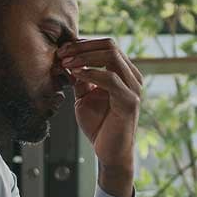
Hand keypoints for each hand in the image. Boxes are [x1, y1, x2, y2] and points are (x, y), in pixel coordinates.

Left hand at [57, 38, 142, 196]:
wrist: (109, 152)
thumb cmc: (99, 126)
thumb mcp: (85, 96)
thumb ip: (80, 78)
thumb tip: (67, 59)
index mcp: (124, 73)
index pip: (106, 45)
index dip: (83, 44)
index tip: (62, 50)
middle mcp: (132, 77)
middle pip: (110, 45)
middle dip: (82, 46)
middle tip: (62, 53)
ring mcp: (133, 88)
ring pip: (111, 56)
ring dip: (84, 56)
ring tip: (66, 62)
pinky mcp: (129, 101)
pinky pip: (110, 78)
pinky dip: (90, 72)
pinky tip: (76, 73)